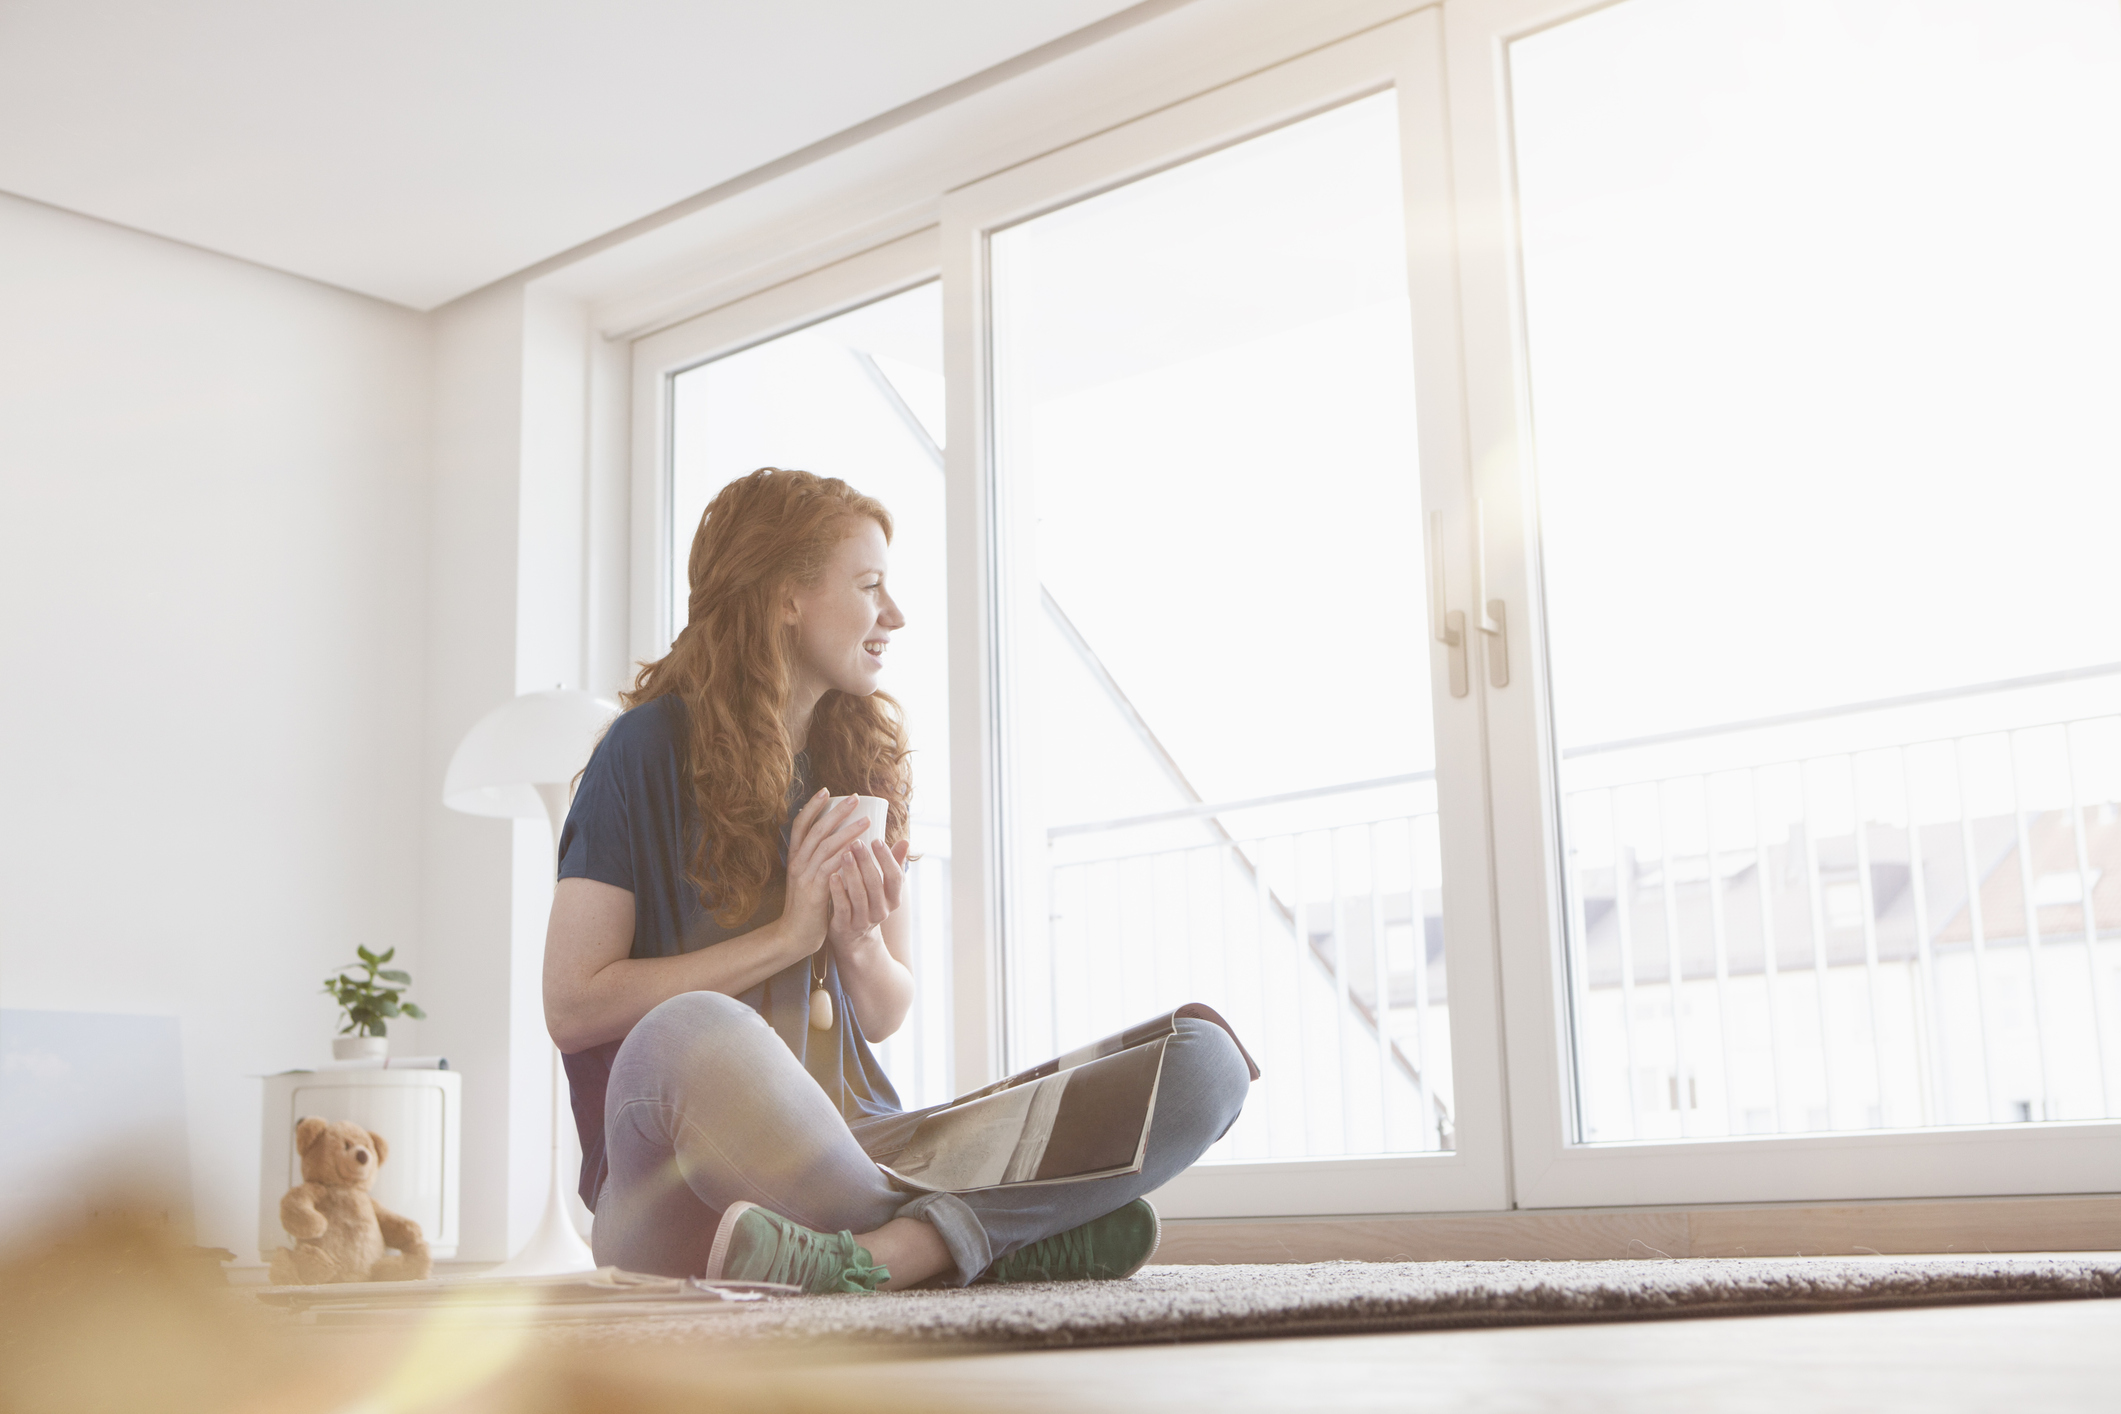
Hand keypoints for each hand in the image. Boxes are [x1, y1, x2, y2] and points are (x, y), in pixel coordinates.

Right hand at [780, 792, 875, 960]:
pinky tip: (859, 847)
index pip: (800, 825)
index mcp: (795, 858)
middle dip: (836, 812)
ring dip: (847, 831)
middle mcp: (797, 863)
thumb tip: (839, 843)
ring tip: (866, 819)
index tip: (826, 791)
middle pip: (816, 830)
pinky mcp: (814, 890)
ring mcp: (804, 876)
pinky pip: (831, 867)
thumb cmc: (806, 906)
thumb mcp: (809, 879)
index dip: (812, 807)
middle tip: (855, 798)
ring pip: (826, 846)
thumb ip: (819, 862)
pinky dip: (845, 855)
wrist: (793, 935)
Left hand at [827, 835, 910, 953]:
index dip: (887, 859)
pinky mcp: (845, 926)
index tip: (877, 840)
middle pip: (875, 883)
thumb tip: (905, 841)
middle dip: (865, 862)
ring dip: (852, 873)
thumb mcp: (883, 887)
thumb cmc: (868, 902)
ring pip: (859, 894)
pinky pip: (843, 907)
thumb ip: (893, 864)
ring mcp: (863, 920)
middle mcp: (881, 911)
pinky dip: (838, 891)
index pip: (895, 877)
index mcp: (893, 899)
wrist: (854, 939)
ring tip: (844, 854)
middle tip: (856, 843)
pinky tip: (832, 875)